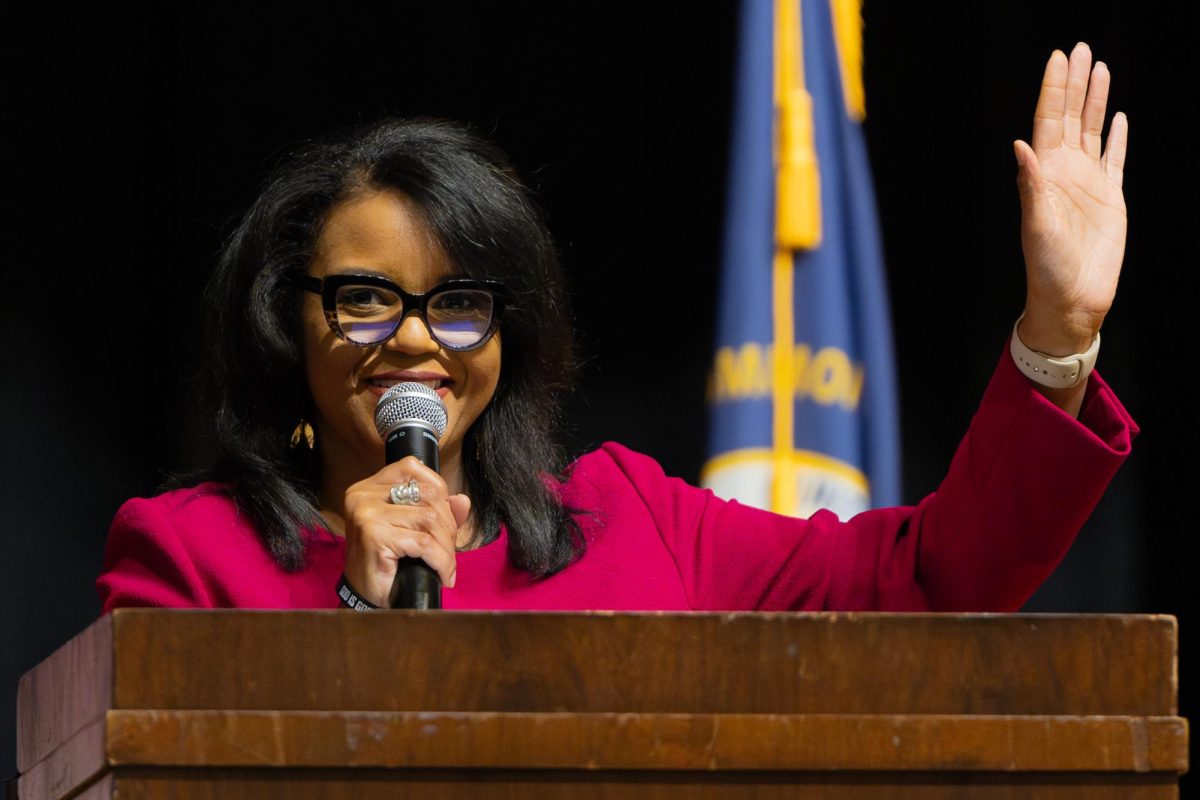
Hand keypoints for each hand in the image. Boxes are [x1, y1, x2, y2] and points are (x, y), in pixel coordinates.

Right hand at [342, 457, 471, 606]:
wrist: (363, 597)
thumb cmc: (386, 562)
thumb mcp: (412, 529)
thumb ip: (437, 512)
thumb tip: (463, 501)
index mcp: (369, 487)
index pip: (412, 468)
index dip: (439, 492)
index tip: (444, 520)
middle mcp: (364, 495)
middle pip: (428, 494)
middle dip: (448, 524)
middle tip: (448, 550)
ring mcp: (367, 513)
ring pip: (429, 518)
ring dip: (446, 546)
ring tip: (447, 565)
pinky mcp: (374, 535)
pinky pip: (424, 543)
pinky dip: (441, 561)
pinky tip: (443, 574)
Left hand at [1015, 42, 1127, 357]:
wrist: (1072, 300)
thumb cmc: (1046, 269)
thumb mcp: (1036, 227)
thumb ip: (1031, 187)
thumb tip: (1020, 146)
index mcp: (1045, 175)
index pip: (1048, 122)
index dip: (1053, 90)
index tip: (1057, 57)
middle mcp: (1065, 173)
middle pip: (1071, 117)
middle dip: (1074, 83)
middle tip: (1080, 48)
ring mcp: (1088, 183)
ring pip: (1093, 130)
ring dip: (1095, 100)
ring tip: (1098, 67)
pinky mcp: (1111, 198)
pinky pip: (1115, 159)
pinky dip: (1116, 137)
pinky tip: (1118, 117)